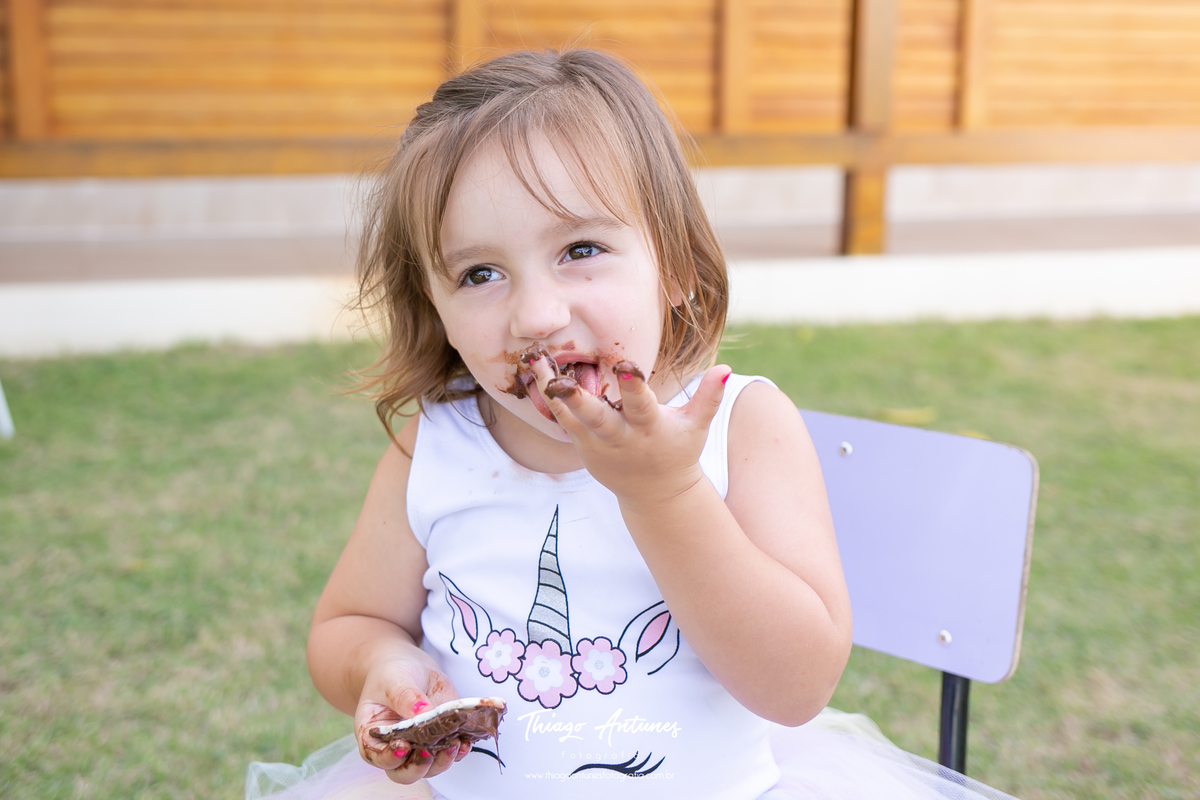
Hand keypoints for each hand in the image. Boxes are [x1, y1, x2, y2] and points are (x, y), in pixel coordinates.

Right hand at [354, 651, 468, 784]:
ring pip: (430, 768)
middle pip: (404, 772)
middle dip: (418, 767)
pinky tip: (465, 742)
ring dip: (442, 761)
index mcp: (373, 736)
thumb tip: (424, 712)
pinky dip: (459, 751)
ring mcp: (420, 746)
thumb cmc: (391, 675)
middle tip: (429, 752)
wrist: (410, 668)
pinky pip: (450, 753)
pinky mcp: (441, 738)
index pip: (376, 756)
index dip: (389, 757)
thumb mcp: (393, 681)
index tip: (403, 746)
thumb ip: (405, 697)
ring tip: (453, 744)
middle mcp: (395, 748)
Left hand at [531, 356, 731, 508]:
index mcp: (650, 428)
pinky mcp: (582, 446)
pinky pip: (561, 420)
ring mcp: (597, 444)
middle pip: (596, 417)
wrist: (656, 494)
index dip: (632, 386)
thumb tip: (724, 367)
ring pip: (569, 416)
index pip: (641, 405)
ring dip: (550, 391)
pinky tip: (533, 372)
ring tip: (533, 362)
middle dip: (577, 399)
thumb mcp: (697, 426)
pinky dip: (548, 399)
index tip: (624, 365)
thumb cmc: (678, 451)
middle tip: (558, 380)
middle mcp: (620, 437)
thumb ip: (709, 397)